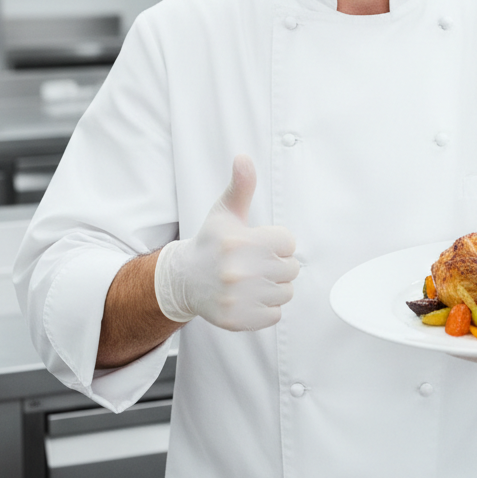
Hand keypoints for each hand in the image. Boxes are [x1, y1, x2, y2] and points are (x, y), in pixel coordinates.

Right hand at [153, 155, 299, 330]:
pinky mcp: (237, 320)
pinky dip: (266, 308)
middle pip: (291, 269)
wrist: (185, 280)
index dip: (277, 242)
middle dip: (277, 265)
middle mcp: (238, 271)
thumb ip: (241, 185)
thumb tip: (244, 157)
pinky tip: (249, 297)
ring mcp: (238, 298)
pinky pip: (275, 315)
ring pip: (286, 293)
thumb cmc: (211, 242)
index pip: (289, 243)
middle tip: (256, 263)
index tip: (259, 243)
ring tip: (253, 280)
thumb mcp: (225, 211)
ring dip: (274, 287)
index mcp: (240, 242)